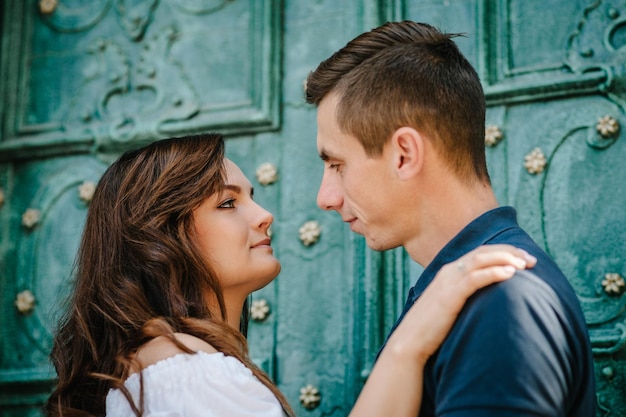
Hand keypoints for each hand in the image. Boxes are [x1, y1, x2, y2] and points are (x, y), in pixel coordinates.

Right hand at [384, 244, 536, 364]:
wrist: (410, 341)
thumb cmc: (432, 328)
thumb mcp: (450, 306)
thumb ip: (465, 296)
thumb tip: (486, 299)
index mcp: (450, 272)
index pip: (480, 253)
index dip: (504, 251)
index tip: (524, 258)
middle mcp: (449, 271)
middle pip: (484, 252)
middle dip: (510, 252)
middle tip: (532, 260)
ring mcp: (449, 281)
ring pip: (481, 260)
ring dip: (506, 259)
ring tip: (525, 265)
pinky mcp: (450, 295)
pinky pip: (475, 278)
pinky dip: (493, 272)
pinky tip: (510, 274)